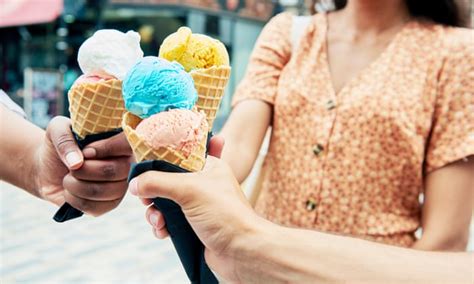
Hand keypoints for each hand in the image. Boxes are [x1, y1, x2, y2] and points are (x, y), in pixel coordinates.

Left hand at [35, 116, 132, 215]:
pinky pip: (96, 208)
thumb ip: (65, 140)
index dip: (105, 149)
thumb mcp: (56, 130)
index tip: (85, 151)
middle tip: (72, 167)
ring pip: (104, 191)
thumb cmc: (59, 145)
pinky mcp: (109, 204)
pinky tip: (70, 193)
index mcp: (119, 141)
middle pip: (114, 171)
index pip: (127, 143)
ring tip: (68, 179)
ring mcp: (120, 186)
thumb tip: (76, 163)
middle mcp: (126, 164)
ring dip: (76, 186)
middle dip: (84, 170)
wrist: (47, 169)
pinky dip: (75, 201)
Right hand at [129, 136, 266, 280]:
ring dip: (155, 212)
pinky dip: (162, 226)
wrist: (242, 252)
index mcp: (208, 166)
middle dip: (153, 191)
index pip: (178, 154)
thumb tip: (134, 183)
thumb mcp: (189, 189)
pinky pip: (168, 221)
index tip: (145, 166)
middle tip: (148, 198)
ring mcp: (197, 206)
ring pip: (164, 203)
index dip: (160, 159)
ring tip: (159, 220)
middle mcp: (202, 184)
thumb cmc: (225, 214)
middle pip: (166, 180)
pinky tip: (163, 231)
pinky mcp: (192, 226)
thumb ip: (158, 181)